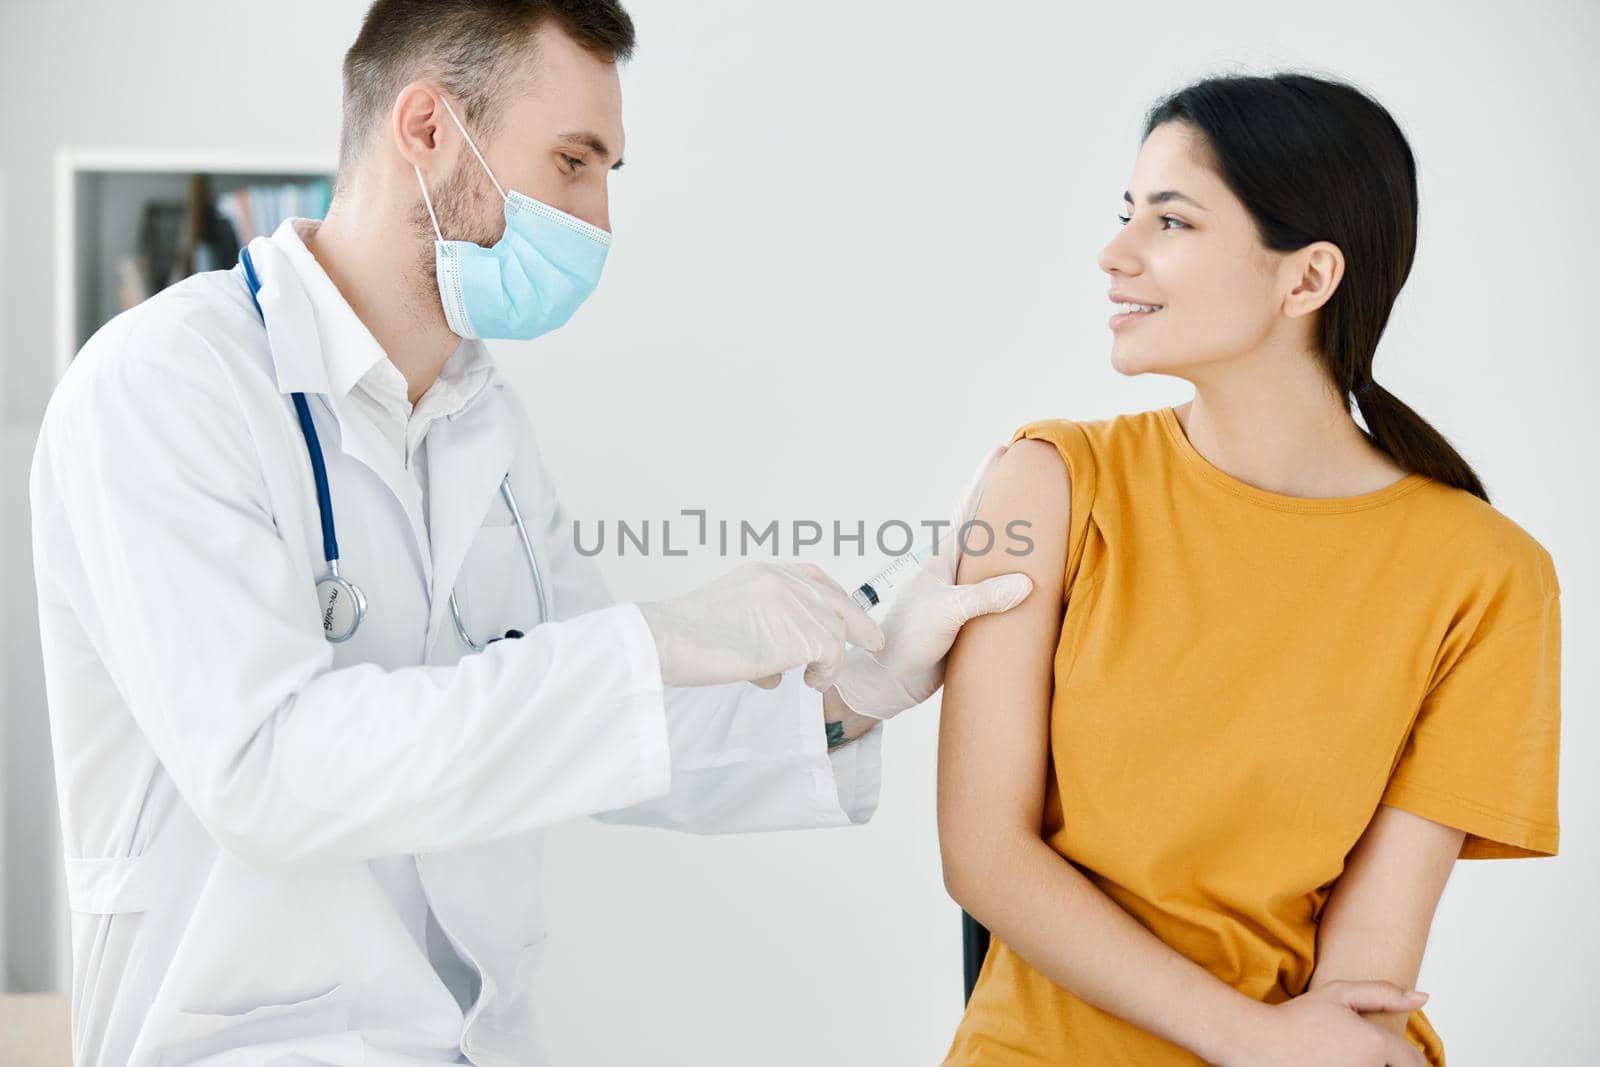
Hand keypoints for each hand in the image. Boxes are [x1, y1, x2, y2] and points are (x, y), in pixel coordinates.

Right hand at [637, 562, 884, 690]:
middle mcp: (784, 581)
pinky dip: (824, 674)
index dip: (833, 598)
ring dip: (828, 661)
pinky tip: (809, 683)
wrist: (669, 639)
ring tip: (814, 680)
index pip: (813, 578)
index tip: (844, 614)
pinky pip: (831, 656)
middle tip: (873, 642)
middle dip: (859, 623)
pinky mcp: (802, 632)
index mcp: (764, 573)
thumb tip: (779, 668)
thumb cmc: (686, 638)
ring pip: (835, 632)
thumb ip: (760, 631)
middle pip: (837, 601)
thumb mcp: (729, 620)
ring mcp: (795, 605)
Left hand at [832, 443, 1032, 719]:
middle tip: (1031, 475)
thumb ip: (983, 598)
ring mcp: (962, 592)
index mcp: (944, 558)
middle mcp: (955, 570)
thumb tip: (1025, 583)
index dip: (986, 478)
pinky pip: (999, 589)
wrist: (892, 680)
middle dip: (1007, 501)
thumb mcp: (947, 614)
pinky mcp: (970, 618)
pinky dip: (1016, 579)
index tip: (1005, 450)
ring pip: (994, 559)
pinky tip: (1030, 578)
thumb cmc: (908, 641)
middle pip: (986, 528)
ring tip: (1039, 519)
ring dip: (1014, 540)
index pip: (970, 508)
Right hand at [1224, 982, 1429, 1066]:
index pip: (1413, 1061)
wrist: (1259, 1045)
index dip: (1410, 1060)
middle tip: (1359, 1053)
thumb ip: (1383, 993)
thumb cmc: (1296, 1019)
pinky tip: (1333, 1063)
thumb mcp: (1338, 993)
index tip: (1394, 1057)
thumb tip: (1423, 997)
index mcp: (1374, 1044)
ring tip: (1345, 1057)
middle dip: (1387, 1063)